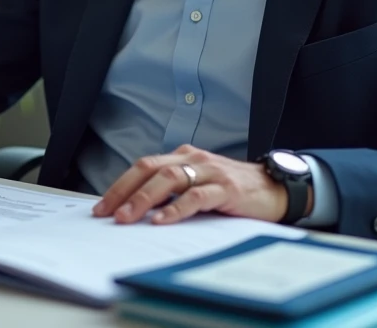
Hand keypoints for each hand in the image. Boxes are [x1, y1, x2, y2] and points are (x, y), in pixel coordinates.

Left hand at [91, 144, 308, 225]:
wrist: (275, 188)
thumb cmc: (232, 191)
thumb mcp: (198, 186)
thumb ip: (172, 192)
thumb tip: (136, 212)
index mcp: (182, 157)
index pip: (142, 167)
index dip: (119, 186)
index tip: (101, 207)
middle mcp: (193, 159)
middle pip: (149, 169)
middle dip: (124, 192)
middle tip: (106, 214)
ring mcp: (209, 171)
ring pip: (169, 179)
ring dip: (144, 199)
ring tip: (127, 218)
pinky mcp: (226, 188)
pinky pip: (196, 196)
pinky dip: (176, 208)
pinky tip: (162, 220)